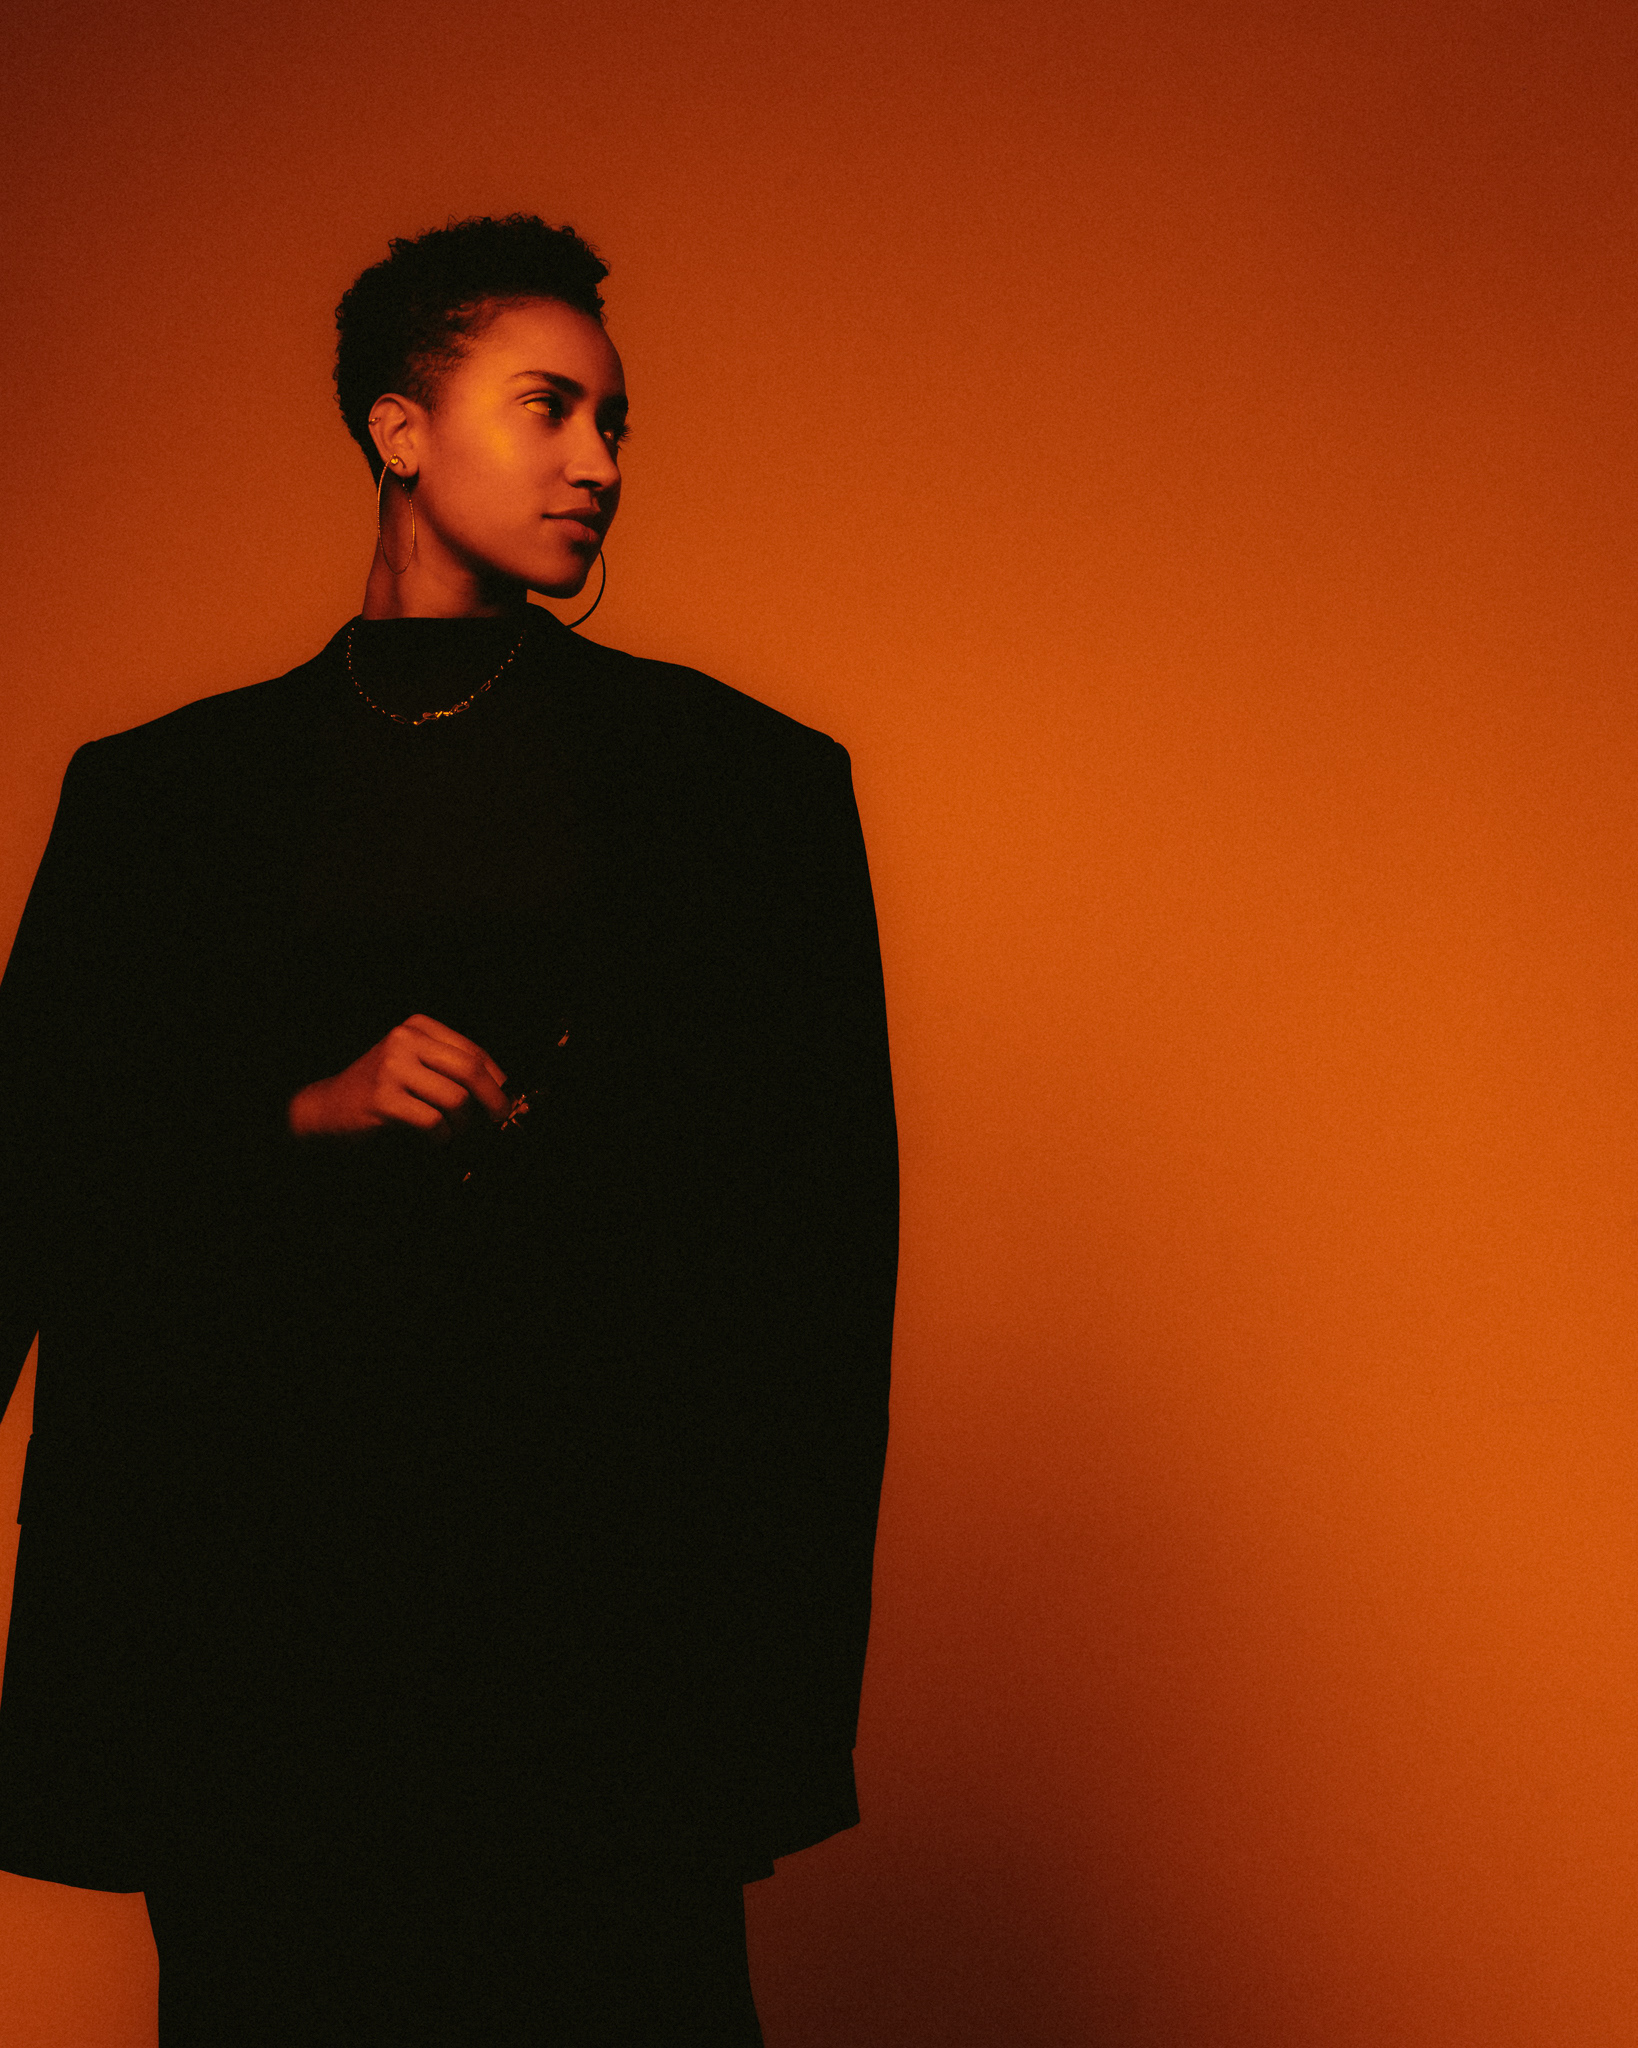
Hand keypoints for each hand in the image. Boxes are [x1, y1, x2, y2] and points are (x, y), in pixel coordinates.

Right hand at [287, 1014, 508, 1142]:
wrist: (326, 1108)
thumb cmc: (379, 1090)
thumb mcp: (413, 1064)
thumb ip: (449, 1068)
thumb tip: (501, 1088)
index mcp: (416, 1027)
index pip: (472, 1050)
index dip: (496, 1079)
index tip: (506, 1099)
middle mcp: (404, 1040)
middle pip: (469, 1070)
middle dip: (493, 1099)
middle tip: (499, 1120)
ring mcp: (391, 1067)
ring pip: (455, 1099)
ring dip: (461, 1124)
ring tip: (452, 1133)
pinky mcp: (382, 1098)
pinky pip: (432, 1121)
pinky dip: (440, 1137)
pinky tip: (433, 1140)